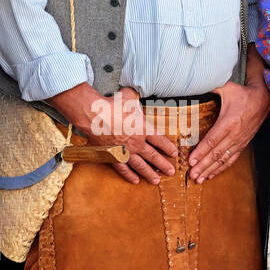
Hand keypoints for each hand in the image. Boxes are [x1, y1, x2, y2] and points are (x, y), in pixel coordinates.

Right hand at [46, 83, 177, 184]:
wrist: (95, 115)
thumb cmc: (112, 105)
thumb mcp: (128, 96)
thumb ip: (135, 95)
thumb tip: (135, 89)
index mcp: (143, 129)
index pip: (160, 140)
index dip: (168, 147)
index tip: (174, 153)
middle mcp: (137, 143)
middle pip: (154, 156)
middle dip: (164, 165)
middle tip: (171, 172)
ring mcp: (125, 151)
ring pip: (140, 166)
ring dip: (149, 174)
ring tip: (156, 181)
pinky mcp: (113, 156)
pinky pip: (123, 169)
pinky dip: (129, 175)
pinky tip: (135, 180)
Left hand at [188, 78, 269, 182]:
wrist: (263, 100)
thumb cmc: (243, 94)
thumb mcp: (227, 88)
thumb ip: (212, 86)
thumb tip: (195, 82)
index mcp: (229, 122)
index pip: (213, 140)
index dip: (202, 152)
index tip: (191, 160)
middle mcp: (235, 135)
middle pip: (216, 154)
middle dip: (203, 166)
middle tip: (191, 175)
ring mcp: (239, 141)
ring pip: (223, 159)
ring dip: (210, 170)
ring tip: (199, 179)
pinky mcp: (243, 144)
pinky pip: (231, 159)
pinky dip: (221, 168)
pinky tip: (211, 175)